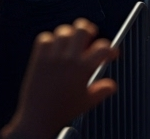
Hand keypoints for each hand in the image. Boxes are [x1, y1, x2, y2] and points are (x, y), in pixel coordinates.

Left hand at [0, 20, 116, 138]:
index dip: (111, 49)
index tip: (110, 53)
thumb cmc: (61, 112)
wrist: (37, 121)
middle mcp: (69, 59)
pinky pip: (44, 39)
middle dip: (89, 30)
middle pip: (82, 29)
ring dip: (70, 34)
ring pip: (63, 31)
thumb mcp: (87, 102)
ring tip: (71, 41)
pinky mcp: (38, 60)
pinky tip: (54, 47)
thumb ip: (102, 91)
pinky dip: (49, 40)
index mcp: (83, 68)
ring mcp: (53, 58)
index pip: (103, 47)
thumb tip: (112, 85)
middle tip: (90, 36)